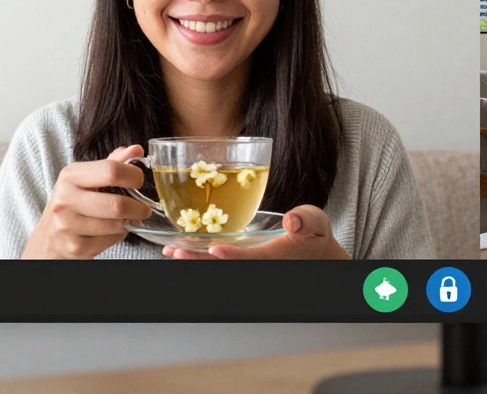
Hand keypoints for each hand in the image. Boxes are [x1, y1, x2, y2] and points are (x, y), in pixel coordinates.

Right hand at [22, 145, 153, 258]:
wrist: (50, 237)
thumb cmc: (73, 202)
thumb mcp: (87, 178)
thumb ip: (113, 162)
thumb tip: (136, 149)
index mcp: (70, 176)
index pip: (111, 171)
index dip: (133, 176)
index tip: (139, 181)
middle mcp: (65, 199)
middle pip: (116, 204)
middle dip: (138, 208)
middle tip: (143, 209)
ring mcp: (67, 225)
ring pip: (116, 225)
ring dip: (128, 223)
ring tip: (126, 218)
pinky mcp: (75, 246)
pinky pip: (111, 240)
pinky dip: (118, 236)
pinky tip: (111, 230)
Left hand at [163, 204, 350, 259]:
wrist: (312, 252)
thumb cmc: (312, 234)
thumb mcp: (315, 221)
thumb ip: (305, 219)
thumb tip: (292, 220)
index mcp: (275, 256)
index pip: (250, 259)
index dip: (232, 256)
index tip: (214, 249)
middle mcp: (257, 265)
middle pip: (226, 267)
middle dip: (200, 261)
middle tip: (178, 251)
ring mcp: (247, 264)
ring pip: (217, 267)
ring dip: (193, 260)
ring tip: (171, 251)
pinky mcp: (240, 261)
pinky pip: (216, 262)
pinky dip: (197, 257)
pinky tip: (178, 251)